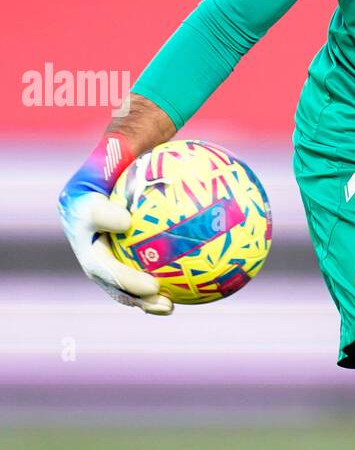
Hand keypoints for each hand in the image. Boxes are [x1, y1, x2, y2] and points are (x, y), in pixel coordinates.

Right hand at [58, 135, 172, 314]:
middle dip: (122, 279)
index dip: (103, 218)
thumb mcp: (128, 144)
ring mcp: (95, 253)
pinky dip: (154, 295)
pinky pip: (134, 282)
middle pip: (97, 263)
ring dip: (138, 299)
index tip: (125, 220)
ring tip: (167, 306)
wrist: (122, 170)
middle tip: (151, 285)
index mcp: (78, 203)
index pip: (89, 212)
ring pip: (113, 283)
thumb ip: (128, 147)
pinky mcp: (114, 264)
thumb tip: (141, 153)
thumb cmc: (130, 154)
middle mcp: (81, 234)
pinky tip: (180, 301)